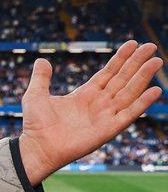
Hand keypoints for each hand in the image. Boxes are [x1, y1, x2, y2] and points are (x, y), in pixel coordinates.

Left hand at [19, 40, 162, 183]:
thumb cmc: (35, 125)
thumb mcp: (36, 95)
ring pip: (130, 91)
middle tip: (152, 47)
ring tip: (157, 61)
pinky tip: (155, 90)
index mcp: (85, 94)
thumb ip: (41, 78)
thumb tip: (41, 60)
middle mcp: (99, 103)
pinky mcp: (109, 129)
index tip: (133, 44)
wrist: (37, 147)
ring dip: (143, 76)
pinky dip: (143, 102)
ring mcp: (106, 115)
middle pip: (123, 79)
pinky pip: (130, 113)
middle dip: (137, 63)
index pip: (108, 73)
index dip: (121, 58)